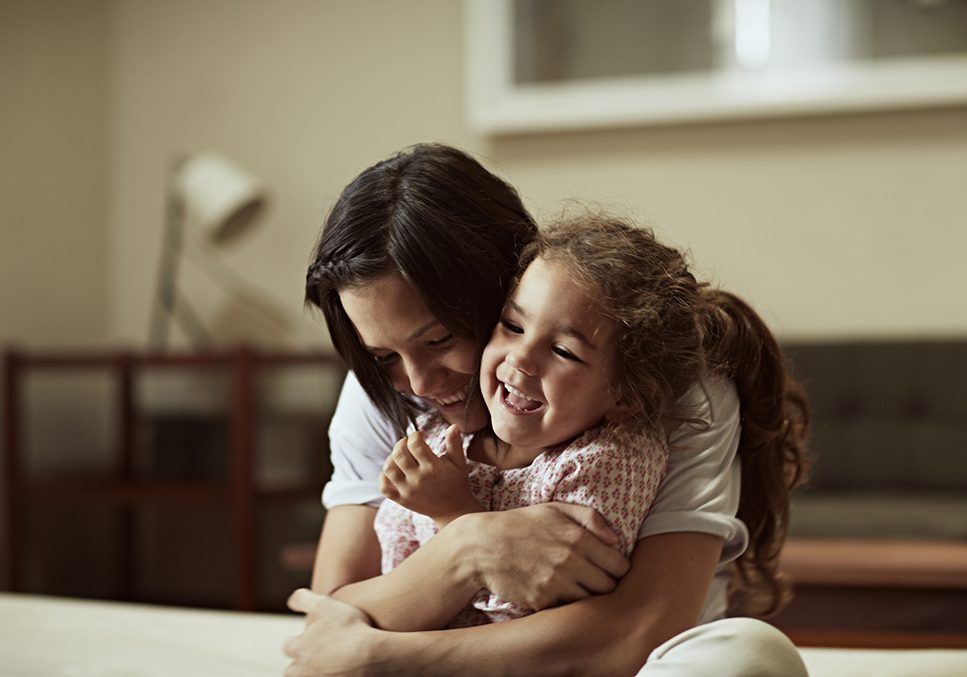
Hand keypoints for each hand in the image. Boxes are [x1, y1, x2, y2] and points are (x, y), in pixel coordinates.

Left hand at [284, 588, 378, 676]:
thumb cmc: (350, 630)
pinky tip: (342, 672)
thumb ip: (304, 600)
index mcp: (299, 649)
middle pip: (292, 670)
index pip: (288, 646)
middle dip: (301, 663)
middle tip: (317, 656)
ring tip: (329, 666)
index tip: (310, 638)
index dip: (299, 641)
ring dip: (314, 672)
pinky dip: (332, 676)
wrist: (371, 657)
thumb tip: (292, 601)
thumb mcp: (325, 605)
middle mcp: (303, 671)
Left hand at [379, 425, 482, 526]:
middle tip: (408, 443)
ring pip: (389, 469)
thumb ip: (454, 443)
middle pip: (399, 454)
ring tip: (401, 455)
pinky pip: (384, 487)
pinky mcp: (401, 500)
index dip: (415, 435)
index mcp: (433, 468)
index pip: (415, 445)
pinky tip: (394, 470)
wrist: (453, 511)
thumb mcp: (459, 462)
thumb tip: (453, 425)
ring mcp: (408, 491)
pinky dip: (383, 476)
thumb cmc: (456, 483)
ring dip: (391, 457)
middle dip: (401, 443)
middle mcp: (418, 480)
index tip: (420, 435)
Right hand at [451, 502, 629, 609]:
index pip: (619, 566)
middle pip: (608, 588)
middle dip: (604, 585)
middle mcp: (570, 561)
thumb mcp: (555, 509)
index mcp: (578, 538)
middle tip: (592, 580)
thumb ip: (590, 517)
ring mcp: (555, 583)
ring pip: (589, 602)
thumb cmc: (522, 525)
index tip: (608, 568)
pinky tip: (555, 593)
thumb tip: (616, 539)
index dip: (617, 569)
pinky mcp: (540, 601)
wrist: (482, 545)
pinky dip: (563, 605)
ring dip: (585, 597)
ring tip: (575, 588)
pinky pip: (565, 609)